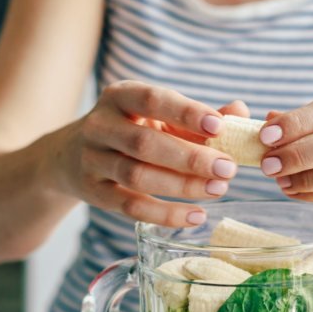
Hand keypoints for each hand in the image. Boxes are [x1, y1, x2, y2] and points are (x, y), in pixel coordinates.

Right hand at [54, 80, 248, 225]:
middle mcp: (100, 125)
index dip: (185, 112)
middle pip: (145, 143)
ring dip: (182, 186)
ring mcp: (93, 160)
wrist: (72, 156)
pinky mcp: (95, 193)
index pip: (152, 99)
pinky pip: (132, 207)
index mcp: (120, 96)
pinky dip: (166, 214)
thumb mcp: (157, 116)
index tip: (218, 125)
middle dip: (190, 157)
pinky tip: (197, 215)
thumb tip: (240, 112)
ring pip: (138, 176)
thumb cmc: (130, 130)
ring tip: (218, 189)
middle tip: (227, 168)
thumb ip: (198, 115)